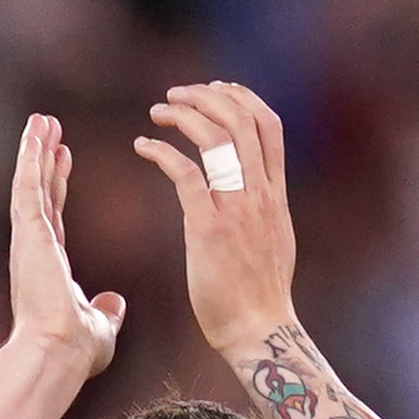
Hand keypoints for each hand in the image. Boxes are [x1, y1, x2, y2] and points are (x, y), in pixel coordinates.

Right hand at [4, 113, 124, 369]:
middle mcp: (35, 249)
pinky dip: (30, 160)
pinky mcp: (29, 235)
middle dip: (42, 158)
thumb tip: (115, 304)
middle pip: (39, 192)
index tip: (64, 156)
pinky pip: (28, 189)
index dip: (57, 183)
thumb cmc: (73, 351)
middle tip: (46, 126)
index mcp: (49, 265)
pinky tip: (34, 135)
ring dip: (33, 151)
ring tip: (39, 119)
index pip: (53, 213)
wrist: (56, 354)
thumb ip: (106, 310)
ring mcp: (29, 241)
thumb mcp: (99, 325)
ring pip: (30, 184)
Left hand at [133, 80, 298, 357]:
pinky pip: (186, 174)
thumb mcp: (274, 237)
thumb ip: (264, 208)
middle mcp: (260, 193)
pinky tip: (142, 146)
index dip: (243, 99)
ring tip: (159, 111)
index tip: (218, 90)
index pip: (268, 125)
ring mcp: (237, 208)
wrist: (258, 328)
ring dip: (185, 115)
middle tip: (177, 94)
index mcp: (275, 193)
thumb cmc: (260, 294)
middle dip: (209, 97)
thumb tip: (257, 193)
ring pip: (217, 138)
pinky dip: (162, 152)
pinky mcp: (209, 228)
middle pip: (242, 120)